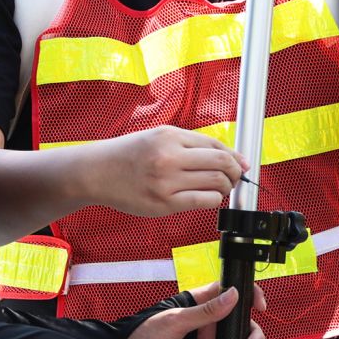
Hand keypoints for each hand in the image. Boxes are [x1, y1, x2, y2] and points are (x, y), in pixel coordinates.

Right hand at [85, 127, 247, 216]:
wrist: (96, 172)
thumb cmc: (129, 155)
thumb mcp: (158, 137)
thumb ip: (190, 144)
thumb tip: (229, 156)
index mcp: (170, 136)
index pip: (215, 146)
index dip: (235, 156)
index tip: (242, 164)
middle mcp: (169, 156)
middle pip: (221, 163)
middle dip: (235, 172)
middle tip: (236, 177)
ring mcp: (166, 181)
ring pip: (215, 183)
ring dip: (226, 186)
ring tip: (222, 187)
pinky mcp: (164, 203)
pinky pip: (203, 201)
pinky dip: (214, 199)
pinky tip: (209, 197)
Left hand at [125, 282, 266, 338]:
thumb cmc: (145, 332)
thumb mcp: (176, 320)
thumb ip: (205, 311)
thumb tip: (232, 296)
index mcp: (203, 304)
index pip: (233, 294)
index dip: (250, 296)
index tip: (259, 306)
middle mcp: (210, 323)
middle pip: (243, 324)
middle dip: (254, 335)